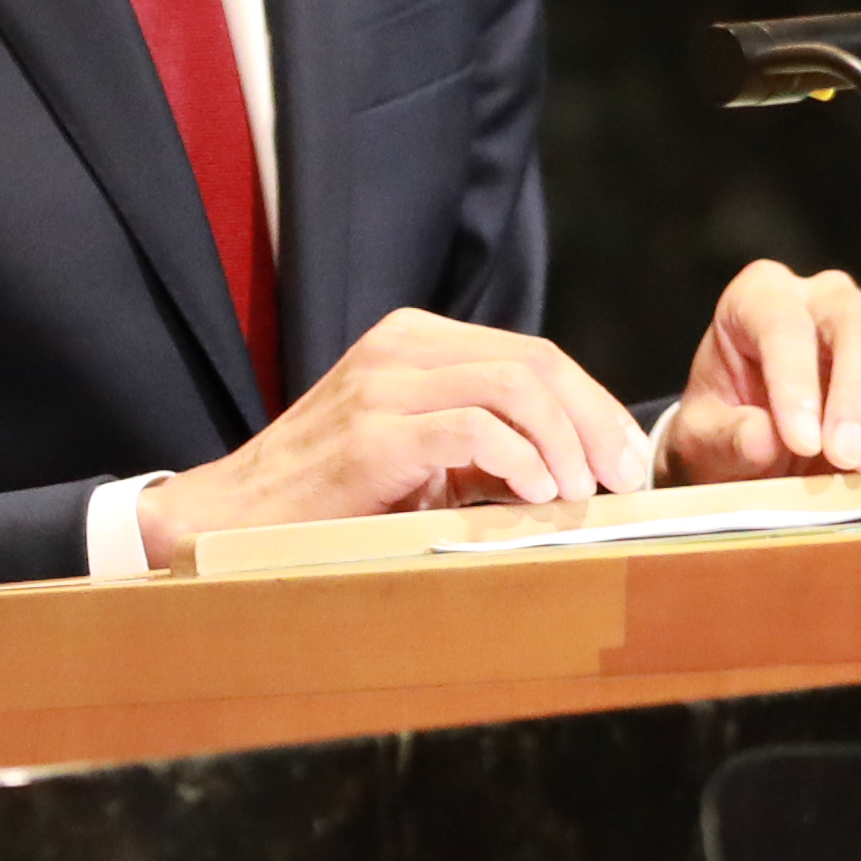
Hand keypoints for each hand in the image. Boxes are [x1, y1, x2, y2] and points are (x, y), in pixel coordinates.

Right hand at [134, 308, 655, 564]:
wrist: (232, 519)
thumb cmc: (330, 498)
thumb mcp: (419, 455)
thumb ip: (485, 445)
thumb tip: (578, 473)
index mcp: (415, 341)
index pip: (532, 354)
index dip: (593, 404)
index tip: (627, 459)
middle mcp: (401, 345)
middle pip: (535, 362)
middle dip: (595, 422)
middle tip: (625, 480)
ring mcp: (384, 383)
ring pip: (514, 387)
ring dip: (565, 444)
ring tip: (582, 493)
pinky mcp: (373, 432)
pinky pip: (471, 429)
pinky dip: (519, 461)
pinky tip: (538, 495)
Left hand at [657, 260, 860, 484]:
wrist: (756, 454)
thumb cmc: (726, 432)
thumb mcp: (703, 441)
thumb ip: (726, 437)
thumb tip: (763, 437)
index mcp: (761, 299)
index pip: (784, 324)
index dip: (796, 381)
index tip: (800, 440)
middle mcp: (824, 300)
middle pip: (859, 325)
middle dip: (858, 396)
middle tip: (847, 459)